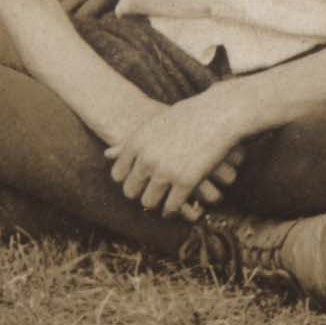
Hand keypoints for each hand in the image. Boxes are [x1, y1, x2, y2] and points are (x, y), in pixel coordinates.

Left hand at [104, 92, 248, 221]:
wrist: (217, 114)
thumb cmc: (186, 116)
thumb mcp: (153, 124)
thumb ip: (130, 142)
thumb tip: (107, 154)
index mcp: (136, 143)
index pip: (117, 174)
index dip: (127, 180)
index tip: (136, 181)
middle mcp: (147, 158)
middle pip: (130, 191)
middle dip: (139, 194)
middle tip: (148, 195)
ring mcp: (165, 171)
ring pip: (149, 202)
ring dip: (156, 204)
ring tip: (161, 203)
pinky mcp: (186, 182)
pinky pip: (171, 206)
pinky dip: (173, 210)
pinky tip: (175, 208)